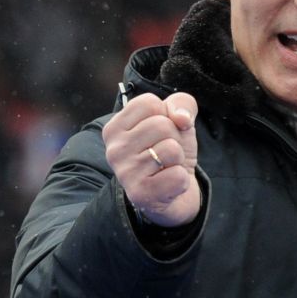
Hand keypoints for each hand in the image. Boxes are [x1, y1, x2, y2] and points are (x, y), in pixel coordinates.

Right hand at [101, 92, 198, 226]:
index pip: (149, 103)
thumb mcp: (177, 120)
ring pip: (171, 149)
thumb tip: (182, 118)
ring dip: (178, 159)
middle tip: (165, 153)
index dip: (165, 114)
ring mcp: (125, 173)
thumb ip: (182, 104)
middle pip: (161, 124)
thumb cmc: (169, 151)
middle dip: (175, 138)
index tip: (160, 132)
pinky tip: (168, 185)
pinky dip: (181, 180)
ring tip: (166, 167)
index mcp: (115, 127)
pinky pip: (177, 176)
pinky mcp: (140, 194)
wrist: (173, 194)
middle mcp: (114, 149)